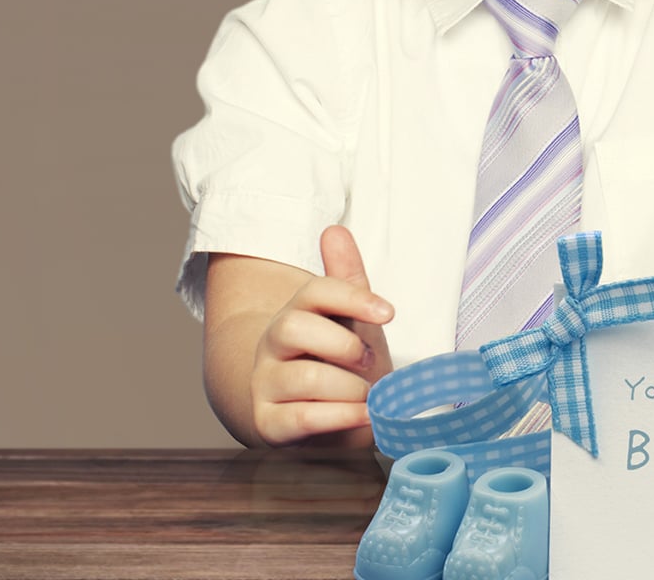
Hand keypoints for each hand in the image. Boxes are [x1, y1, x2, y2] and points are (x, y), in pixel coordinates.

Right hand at [248, 224, 396, 446]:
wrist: (326, 423)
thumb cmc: (344, 368)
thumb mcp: (354, 325)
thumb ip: (348, 281)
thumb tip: (334, 230)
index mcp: (295, 314)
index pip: (314, 292)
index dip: (352, 297)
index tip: (389, 313)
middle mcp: (271, 346)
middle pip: (293, 326)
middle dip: (344, 345)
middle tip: (369, 362)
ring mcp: (265, 385)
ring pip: (303, 377)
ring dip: (349, 389)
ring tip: (368, 398)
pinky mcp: (268, 424)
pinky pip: (301, 418)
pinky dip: (340, 418)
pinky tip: (361, 416)